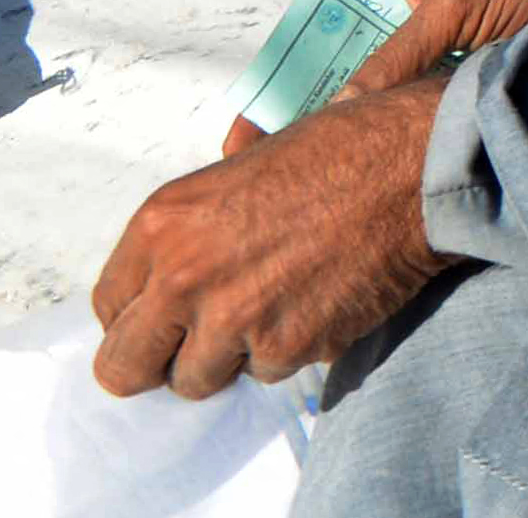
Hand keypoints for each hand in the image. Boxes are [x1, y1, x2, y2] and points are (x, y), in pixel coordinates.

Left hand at [87, 80, 449, 401]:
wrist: (418, 165)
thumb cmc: (342, 147)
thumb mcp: (249, 160)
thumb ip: (203, 214)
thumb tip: (196, 223)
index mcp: (161, 224)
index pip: (108, 307)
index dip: (139, 316)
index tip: (166, 316)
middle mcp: (181, 279)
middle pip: (124, 369)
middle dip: (158, 362)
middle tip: (197, 344)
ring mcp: (233, 320)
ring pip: (198, 380)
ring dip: (230, 357)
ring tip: (273, 311)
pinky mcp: (286, 348)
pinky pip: (268, 372)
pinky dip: (290, 348)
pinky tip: (318, 303)